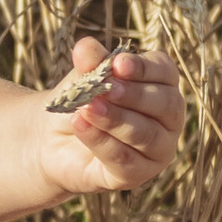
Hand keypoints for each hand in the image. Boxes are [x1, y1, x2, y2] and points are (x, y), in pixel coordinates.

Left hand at [41, 40, 184, 197]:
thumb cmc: (80, 100)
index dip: (144, 68)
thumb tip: (86, 46)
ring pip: (146, 134)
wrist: (52, 139)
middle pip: (165, 104)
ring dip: (115, 119)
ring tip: (87, 107)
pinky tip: (80, 125)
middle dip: (133, 95)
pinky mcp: (138, 174)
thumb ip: (89, 62)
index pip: (165, 72)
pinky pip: (125, 159)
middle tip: (105, 87)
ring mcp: (158, 149)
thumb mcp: (83, 76)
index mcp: (162, 85)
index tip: (118, 64)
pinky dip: (101, 141)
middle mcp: (169, 118)